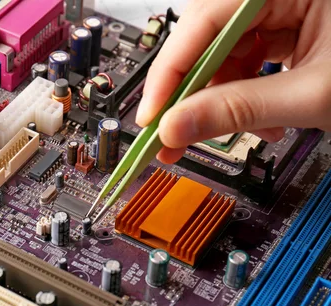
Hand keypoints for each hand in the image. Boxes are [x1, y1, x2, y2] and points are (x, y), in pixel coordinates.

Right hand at [136, 0, 330, 163]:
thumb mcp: (314, 95)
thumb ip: (239, 111)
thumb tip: (177, 127)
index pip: (206, 19)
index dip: (171, 73)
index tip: (152, 117)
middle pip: (211, 36)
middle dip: (193, 92)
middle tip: (172, 134)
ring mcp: (288, 3)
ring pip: (227, 51)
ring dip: (221, 98)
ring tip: (234, 133)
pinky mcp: (292, 24)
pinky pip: (249, 57)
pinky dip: (246, 92)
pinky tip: (260, 118)